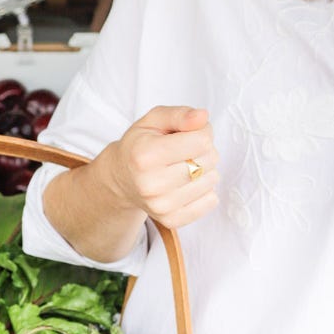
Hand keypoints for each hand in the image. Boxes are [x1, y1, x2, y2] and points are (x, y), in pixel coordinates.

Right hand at [96, 105, 219, 228]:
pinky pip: (210, 201)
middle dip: (205, 150)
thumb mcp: (154, 119)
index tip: (191, 132)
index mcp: (146, 154)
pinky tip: (189, 183)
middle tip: (187, 149)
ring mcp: (161, 205)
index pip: (201, 141)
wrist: (121, 178)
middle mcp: (151, 183)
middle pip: (208, 160)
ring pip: (211, 180)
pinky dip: (206, 189)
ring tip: (186, 165)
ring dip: (206, 170)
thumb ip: (180, 114)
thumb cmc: (140, 144)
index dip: (203, 131)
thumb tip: (202, 117)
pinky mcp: (171, 219)